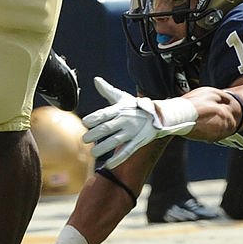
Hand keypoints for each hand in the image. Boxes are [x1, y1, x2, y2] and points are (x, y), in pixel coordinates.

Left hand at [82, 76, 196, 168]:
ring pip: (115, 141)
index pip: (104, 114)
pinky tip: (109, 164)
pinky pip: (127, 151)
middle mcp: (125, 120)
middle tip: (84, 139)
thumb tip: (96, 79)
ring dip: (104, 147)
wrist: (157, 114)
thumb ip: (107, 90)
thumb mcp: (122, 97)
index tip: (85, 123)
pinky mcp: (138, 142)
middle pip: (107, 128)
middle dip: (95, 134)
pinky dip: (118, 158)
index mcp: (120, 109)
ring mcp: (132, 132)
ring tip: (93, 153)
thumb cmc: (134, 106)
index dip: (94, 118)